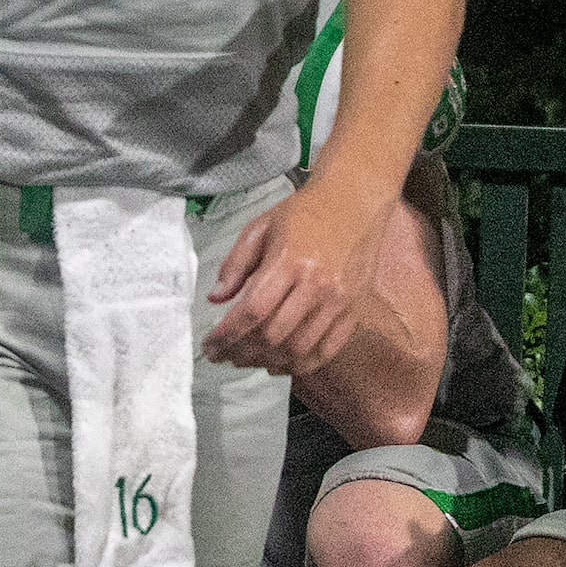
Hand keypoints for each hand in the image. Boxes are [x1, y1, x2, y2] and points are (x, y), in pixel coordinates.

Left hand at [202, 176, 393, 375]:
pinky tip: (280, 365)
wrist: (355, 201)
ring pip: (299, 348)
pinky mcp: (354, 310)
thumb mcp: (261, 227)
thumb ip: (235, 264)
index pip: (252, 311)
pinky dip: (301, 365)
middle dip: (242, 352)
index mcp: (289, 260)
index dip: (227, 335)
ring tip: (246, 361)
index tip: (209, 346)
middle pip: (274, 335)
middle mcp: (316, 284)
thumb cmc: (304, 212)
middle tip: (224, 356)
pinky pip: (327, 350)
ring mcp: (339, 301)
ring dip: (268, 362)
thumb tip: (215, 300)